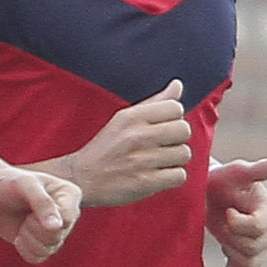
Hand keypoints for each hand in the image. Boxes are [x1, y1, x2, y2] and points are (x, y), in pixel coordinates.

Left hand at [0, 155, 81, 262]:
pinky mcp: (43, 245)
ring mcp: (56, 231)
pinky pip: (39, 258)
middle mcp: (67, 214)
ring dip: (28, 239)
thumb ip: (42, 203)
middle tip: (24, 214)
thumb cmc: (7, 183)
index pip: (66, 219)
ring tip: (22, 223)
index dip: (43, 218)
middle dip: (33, 228)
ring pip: (49, 250)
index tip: (30, 206)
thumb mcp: (25, 185)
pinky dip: (25, 250)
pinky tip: (19, 236)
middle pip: (57, 237)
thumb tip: (57, 227)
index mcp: (70, 195)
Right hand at [65, 84, 195, 210]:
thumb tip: (177, 84)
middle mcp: (136, 136)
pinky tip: (158, 175)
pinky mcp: (145, 182)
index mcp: (131, 117)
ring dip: (175, 160)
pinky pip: (179, 176)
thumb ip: (154, 102)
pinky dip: (172, 177)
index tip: (162, 128)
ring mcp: (141, 160)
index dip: (174, 119)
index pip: (175, 107)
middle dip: (177, 139)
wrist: (82, 179)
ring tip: (159, 162)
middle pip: (184, 130)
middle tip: (163, 146)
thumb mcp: (124, 119)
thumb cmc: (106, 148)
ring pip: (184, 154)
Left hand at [208, 151, 266, 266]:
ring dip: (231, 251)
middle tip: (221, 221)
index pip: (258, 228)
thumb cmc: (221, 180)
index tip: (226, 210)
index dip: (237, 223)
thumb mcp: (235, 172)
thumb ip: (257, 170)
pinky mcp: (251, 258)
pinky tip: (226, 256)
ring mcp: (263, 245)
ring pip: (251, 263)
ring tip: (223, 233)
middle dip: (231, 237)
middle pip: (254, 248)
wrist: (206, 194)